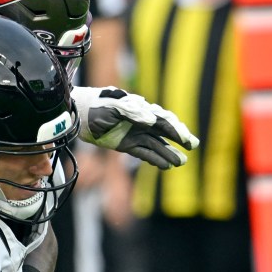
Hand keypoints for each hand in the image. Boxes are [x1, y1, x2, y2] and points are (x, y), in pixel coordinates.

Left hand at [71, 85, 199, 169]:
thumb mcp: (113, 106)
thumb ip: (132, 111)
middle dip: (178, 138)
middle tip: (192, 146)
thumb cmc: (97, 105)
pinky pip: (143, 152)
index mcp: (141, 110)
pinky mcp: (125, 144)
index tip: (185, 138)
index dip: (175, 129)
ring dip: (168, 153)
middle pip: (164, 131)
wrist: (78, 113)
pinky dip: (154, 159)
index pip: (162, 120)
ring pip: (156, 144)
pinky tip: (166, 165)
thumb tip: (152, 119)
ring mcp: (134, 133)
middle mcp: (141, 122)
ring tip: (181, 162)